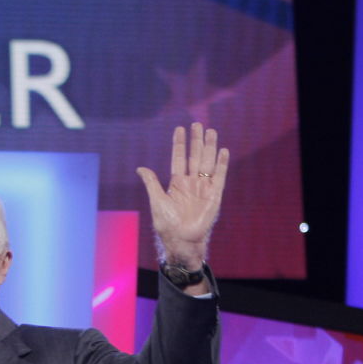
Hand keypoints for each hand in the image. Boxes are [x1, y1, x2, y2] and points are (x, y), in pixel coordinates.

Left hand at [135, 123, 229, 272]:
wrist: (182, 240)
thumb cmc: (167, 224)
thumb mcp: (157, 200)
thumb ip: (151, 183)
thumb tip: (140, 168)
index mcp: (177, 183)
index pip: (179, 158)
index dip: (179, 143)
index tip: (180, 128)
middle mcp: (191, 183)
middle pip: (195, 156)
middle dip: (196, 140)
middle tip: (197, 124)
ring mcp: (203, 188)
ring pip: (208, 162)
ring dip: (209, 147)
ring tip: (210, 131)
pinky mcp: (215, 195)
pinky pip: (219, 176)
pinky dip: (222, 164)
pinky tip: (223, 151)